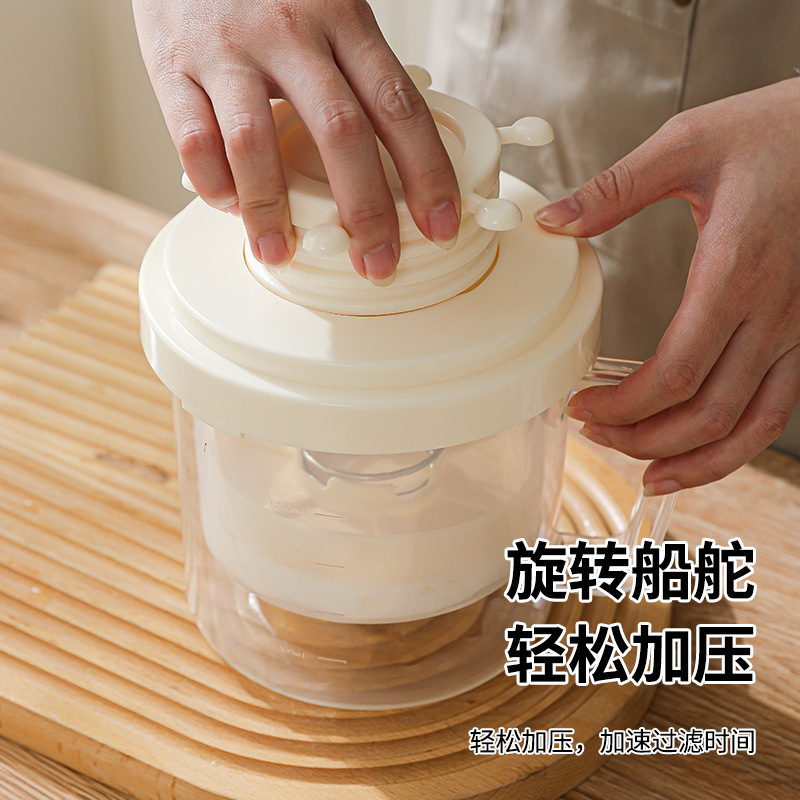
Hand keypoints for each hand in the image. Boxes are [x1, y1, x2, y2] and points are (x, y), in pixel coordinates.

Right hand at [132, 0, 459, 283]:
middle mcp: (290, 31)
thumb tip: (391, 166)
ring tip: (280, 253)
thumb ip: (355, 78)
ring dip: (272, 211)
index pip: (398, 105)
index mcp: (343, 18)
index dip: (427, 174)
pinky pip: (194, 139)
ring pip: (257, 142)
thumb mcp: (328, 12)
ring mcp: (228, 48)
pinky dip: (215, 185)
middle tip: (377, 264)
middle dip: (366, 210)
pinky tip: (231, 207)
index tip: (441, 226)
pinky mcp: (172, 64)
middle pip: (341, 131)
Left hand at [535, 78, 799, 493]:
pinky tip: (704, 450)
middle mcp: (772, 316)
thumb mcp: (689, 144)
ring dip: (696, 461)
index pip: (671, 376)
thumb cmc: (782, 131)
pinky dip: (738, 442)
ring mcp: (797, 331)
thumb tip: (552, 221)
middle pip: (705, 415)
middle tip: (594, 435)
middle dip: (642, 439)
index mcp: (733, 275)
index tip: (579, 406)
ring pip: (750, 427)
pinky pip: (776, 407)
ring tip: (646, 474)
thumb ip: (614, 190)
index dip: (620, 407)